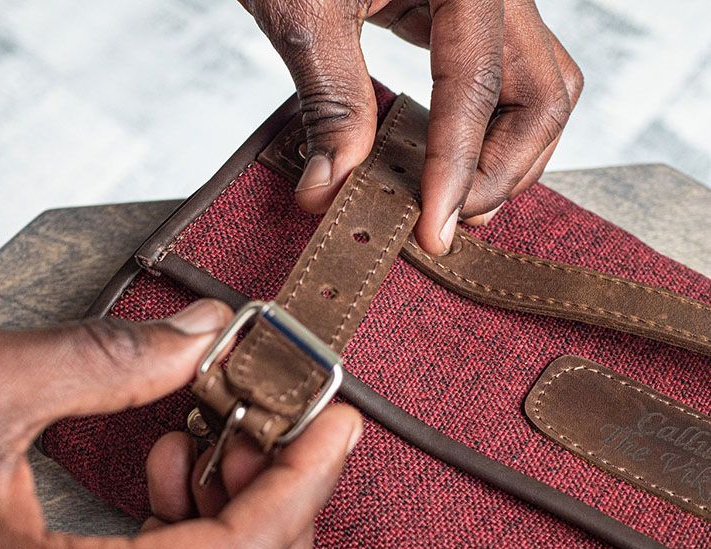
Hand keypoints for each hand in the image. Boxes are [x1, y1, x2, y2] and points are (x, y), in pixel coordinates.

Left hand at [243, 0, 582, 253]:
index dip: (458, 168)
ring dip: (509, 156)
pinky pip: (504, 79)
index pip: (479, 87)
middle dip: (503, 169)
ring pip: (537, 88)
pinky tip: (453, 162)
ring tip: (462, 204)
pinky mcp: (465, 16)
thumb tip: (332, 189)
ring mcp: (487, 1)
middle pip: (542, 91)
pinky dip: (486, 129)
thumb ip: (329, 100)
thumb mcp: (302, 10)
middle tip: (452, 222)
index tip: (435, 229)